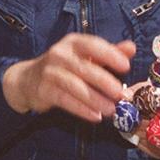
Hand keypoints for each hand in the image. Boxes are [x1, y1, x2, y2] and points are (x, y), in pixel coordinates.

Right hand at [3, 34, 135, 121]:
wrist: (28, 79)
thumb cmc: (65, 66)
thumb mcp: (85, 56)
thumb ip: (108, 53)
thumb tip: (131, 48)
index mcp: (73, 43)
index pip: (93, 45)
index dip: (110, 54)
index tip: (126, 66)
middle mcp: (60, 54)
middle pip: (85, 68)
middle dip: (105, 82)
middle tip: (121, 94)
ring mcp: (50, 72)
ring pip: (75, 86)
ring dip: (95, 99)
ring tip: (111, 110)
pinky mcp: (44, 90)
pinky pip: (65, 100)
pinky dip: (82, 109)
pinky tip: (95, 116)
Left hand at [126, 84, 159, 158]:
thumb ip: (143, 90)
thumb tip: (122, 95)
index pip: (144, 120)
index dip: (131, 110)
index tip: (124, 101)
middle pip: (138, 130)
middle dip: (128, 117)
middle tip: (122, 107)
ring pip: (137, 139)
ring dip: (129, 126)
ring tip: (129, 114)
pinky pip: (141, 145)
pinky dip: (135, 134)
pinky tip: (135, 123)